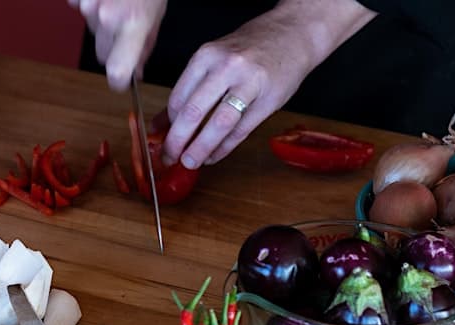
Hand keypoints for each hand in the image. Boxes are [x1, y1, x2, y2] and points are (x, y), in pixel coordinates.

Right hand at [68, 0, 166, 90]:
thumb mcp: (155, 17)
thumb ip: (143, 48)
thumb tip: (135, 73)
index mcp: (132, 24)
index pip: (117, 71)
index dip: (119, 81)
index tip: (122, 82)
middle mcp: (106, 16)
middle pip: (102, 54)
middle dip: (113, 48)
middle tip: (125, 29)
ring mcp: (88, 5)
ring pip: (92, 33)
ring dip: (102, 25)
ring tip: (117, 5)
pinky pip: (81, 12)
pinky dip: (90, 7)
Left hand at [162, 0, 375, 168]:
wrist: (293, 34)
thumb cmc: (250, 47)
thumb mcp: (215, 57)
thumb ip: (190, 88)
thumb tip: (161, 123)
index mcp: (207, 56)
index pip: (178, 97)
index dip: (168, 124)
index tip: (163, 139)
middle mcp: (227, 68)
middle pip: (194, 112)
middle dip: (177, 141)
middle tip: (170, 158)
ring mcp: (250, 84)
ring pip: (219, 125)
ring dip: (201, 148)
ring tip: (190, 162)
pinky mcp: (269, 101)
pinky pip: (241, 131)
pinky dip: (224, 148)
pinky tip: (214, 156)